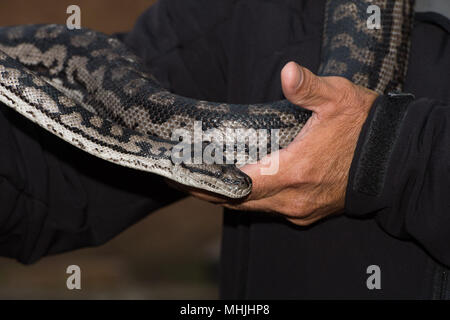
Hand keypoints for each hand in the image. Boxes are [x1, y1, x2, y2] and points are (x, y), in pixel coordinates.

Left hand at [174, 62, 377, 225]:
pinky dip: (253, 200)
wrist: (396, 160)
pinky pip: (272, 210)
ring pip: (255, 208)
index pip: (239, 185)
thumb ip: (308, 88)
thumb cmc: (366, 130)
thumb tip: (287, 72)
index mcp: (294, 172)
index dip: (209, 182)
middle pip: (240, 201)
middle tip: (186, 178)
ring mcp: (301, 210)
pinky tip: (244, 187)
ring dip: (231, 197)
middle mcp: (293, 198)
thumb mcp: (338, 99)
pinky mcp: (309, 213)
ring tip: (207, 182)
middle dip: (211, 191)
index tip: (185, 175)